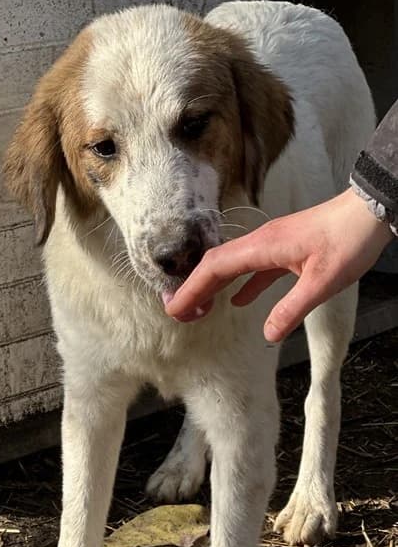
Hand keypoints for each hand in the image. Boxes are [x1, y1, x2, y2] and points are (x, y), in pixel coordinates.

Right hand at [166, 188, 392, 341]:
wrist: (370, 212)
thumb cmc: (349, 240)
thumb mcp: (322, 282)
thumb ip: (292, 309)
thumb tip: (268, 334)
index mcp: (263, 246)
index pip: (216, 268)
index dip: (193, 288)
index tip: (176, 309)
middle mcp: (262, 241)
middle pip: (217, 265)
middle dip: (194, 288)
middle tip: (178, 314)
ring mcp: (273, 244)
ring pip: (233, 265)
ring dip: (214, 285)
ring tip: (201, 308)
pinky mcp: (286, 249)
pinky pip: (254, 267)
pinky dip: (241, 284)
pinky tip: (239, 301)